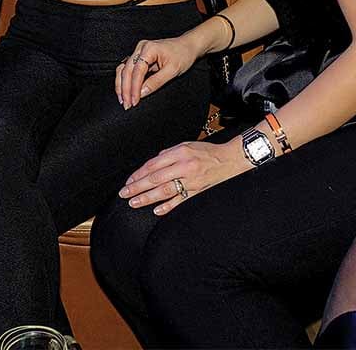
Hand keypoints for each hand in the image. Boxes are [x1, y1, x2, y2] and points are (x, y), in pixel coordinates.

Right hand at [115, 34, 201, 109]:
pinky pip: (128, 69)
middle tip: (126, 104)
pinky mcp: (139, 56)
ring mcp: (139, 51)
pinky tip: (125, 91)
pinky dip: (125, 80)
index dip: (134, 88)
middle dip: (125, 89)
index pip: (137, 71)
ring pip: (123, 69)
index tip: (134, 101)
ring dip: (121, 85)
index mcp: (149, 49)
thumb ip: (156, 82)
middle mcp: (141, 48)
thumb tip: (141, 93)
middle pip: (126, 70)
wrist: (188, 46)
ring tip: (123, 100)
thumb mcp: (173, 71)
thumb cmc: (183, 55)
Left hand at [118, 139, 246, 215]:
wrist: (231, 159)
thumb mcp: (187, 145)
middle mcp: (185, 166)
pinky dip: (168, 207)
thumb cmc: (209, 152)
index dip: (139, 174)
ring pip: (165, 191)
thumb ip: (169, 153)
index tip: (129, 181)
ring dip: (148, 198)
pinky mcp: (198, 192)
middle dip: (138, 187)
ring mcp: (192, 181)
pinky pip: (181, 201)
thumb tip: (153, 164)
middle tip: (124, 194)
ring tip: (134, 202)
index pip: (154, 165)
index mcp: (180, 153)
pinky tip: (157, 211)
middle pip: (156, 179)